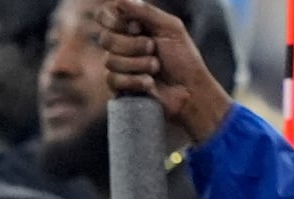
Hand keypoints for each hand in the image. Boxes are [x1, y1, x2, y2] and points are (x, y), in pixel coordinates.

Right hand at [95, 0, 235, 142]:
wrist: (189, 91)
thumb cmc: (184, 58)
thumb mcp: (170, 28)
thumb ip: (145, 12)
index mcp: (133, 25)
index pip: (105, 15)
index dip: (113, 20)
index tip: (136, 26)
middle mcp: (122, 44)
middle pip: (106, 39)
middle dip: (133, 45)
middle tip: (153, 48)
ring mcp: (119, 66)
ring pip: (110, 61)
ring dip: (138, 64)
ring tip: (156, 68)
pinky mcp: (119, 87)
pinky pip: (113, 80)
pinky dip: (135, 80)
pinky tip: (150, 83)